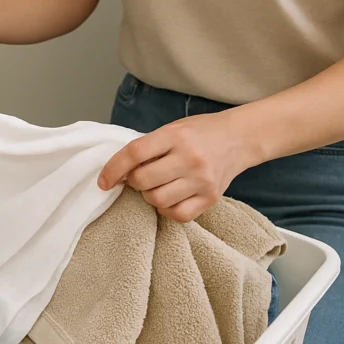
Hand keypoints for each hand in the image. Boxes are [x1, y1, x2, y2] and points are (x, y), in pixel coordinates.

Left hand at [97, 112, 256, 222]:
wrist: (239, 138)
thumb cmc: (199, 133)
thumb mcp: (172, 129)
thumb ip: (148, 147)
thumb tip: (118, 172)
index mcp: (175, 136)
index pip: (134, 153)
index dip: (113, 169)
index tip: (103, 181)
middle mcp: (190, 158)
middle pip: (144, 181)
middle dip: (133, 183)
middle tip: (139, 178)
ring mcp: (202, 180)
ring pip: (158, 200)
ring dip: (149, 196)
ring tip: (157, 185)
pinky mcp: (211, 198)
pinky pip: (178, 214)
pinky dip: (167, 209)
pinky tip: (170, 197)